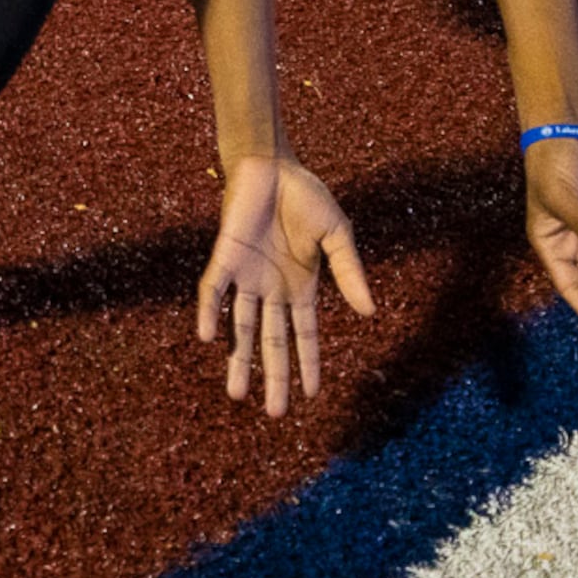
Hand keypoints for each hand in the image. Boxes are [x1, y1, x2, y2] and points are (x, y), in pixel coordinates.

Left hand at [193, 153, 372, 415]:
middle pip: (272, 342)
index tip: (312, 396)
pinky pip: (214, 289)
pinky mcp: (225, 256)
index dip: (308, 364)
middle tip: (274, 414)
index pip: (304, 335)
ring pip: (241, 326)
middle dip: (273, 377)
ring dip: (238, 359)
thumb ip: (349, 272)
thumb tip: (369, 313)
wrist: (272, 164)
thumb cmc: (305, 198)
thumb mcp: (337, 235)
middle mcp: (271, 289)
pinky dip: (211, 312)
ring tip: (237, 394)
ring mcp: (246, 276)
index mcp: (301, 287)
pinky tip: (208, 337)